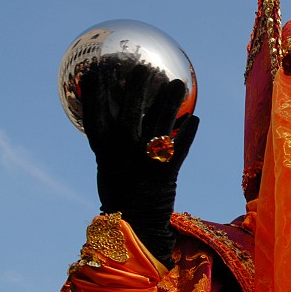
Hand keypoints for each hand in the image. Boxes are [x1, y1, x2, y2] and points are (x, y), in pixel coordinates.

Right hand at [80, 63, 198, 267]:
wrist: (134, 224)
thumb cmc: (121, 189)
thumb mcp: (108, 163)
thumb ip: (113, 139)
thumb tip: (119, 110)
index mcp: (102, 147)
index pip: (95, 110)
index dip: (97, 87)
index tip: (100, 67)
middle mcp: (122, 149)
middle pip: (130, 107)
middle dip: (138, 83)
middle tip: (147, 67)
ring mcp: (144, 159)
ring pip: (160, 120)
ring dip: (170, 99)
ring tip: (178, 83)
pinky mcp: (167, 171)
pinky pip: (180, 145)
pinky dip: (188, 131)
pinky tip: (194, 118)